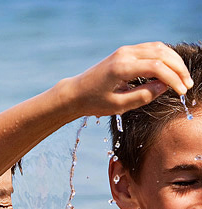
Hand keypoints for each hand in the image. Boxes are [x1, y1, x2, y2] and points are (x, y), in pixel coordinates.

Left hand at [67, 41, 193, 116]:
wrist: (75, 92)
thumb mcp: (118, 105)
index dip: (173, 79)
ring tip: (182, 78)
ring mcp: (125, 50)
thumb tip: (165, 87)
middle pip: (161, 54)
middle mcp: (124, 54)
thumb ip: (143, 96)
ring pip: (158, 48)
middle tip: (187, 84)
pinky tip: (170, 70)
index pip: (156, 67)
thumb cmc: (93, 102)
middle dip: (178, 68)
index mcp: (121, 68)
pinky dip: (164, 57)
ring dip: (173, 61)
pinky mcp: (125, 52)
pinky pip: (151, 49)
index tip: (181, 91)